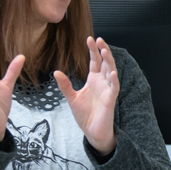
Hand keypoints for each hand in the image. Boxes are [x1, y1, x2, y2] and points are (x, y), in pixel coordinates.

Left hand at [55, 37, 118, 154]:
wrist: (92, 131)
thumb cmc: (84, 115)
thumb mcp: (71, 98)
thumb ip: (65, 85)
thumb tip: (56, 72)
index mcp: (93, 80)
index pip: (94, 61)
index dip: (92, 50)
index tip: (89, 38)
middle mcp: (102, 82)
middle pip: (104, 62)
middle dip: (102, 50)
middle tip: (98, 39)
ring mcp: (107, 90)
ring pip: (111, 71)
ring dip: (109, 61)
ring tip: (105, 50)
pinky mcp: (111, 99)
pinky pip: (114, 88)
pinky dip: (114, 80)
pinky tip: (113, 73)